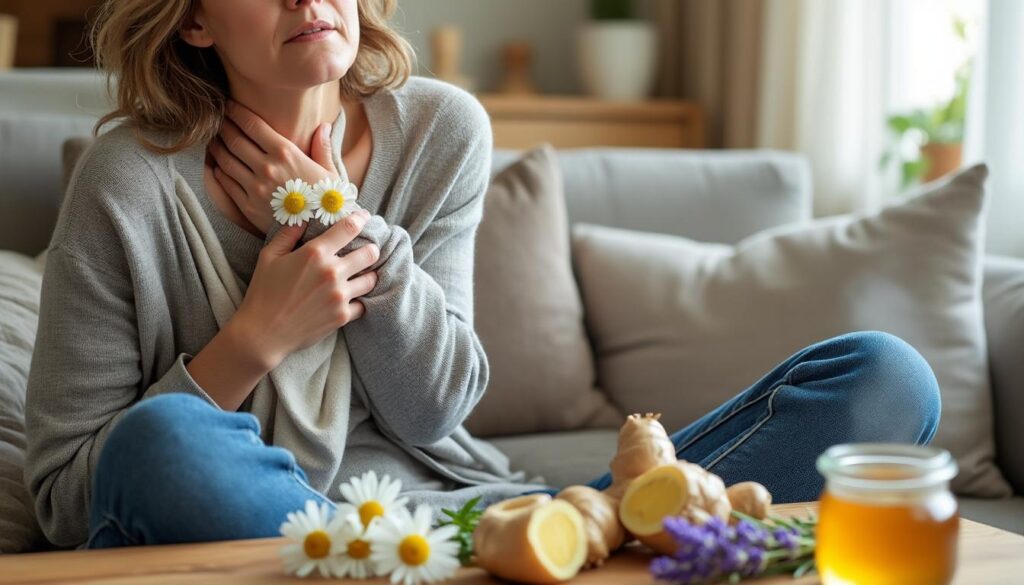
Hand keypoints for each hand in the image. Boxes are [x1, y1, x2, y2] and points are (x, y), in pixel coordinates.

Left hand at [209, 100, 339, 234]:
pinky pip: (226, 183)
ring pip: (226, 160)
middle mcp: (266, 167)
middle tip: (218, 119)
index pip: (252, 125)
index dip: (237, 112)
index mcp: (286, 153)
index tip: (229, 106)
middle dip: (223, 126)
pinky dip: (219, 171)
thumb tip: (323, 126)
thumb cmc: (328, 201)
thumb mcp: (330, 172)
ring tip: (215, 140)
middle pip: (234, 140)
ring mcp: (254, 187)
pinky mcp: (248, 206)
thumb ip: (322, 147)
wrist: (322, 233)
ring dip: (217, 147)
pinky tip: (218, 166)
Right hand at [232, 209, 377, 368]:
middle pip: (370, 253)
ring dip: (368, 275)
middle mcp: (332, 272)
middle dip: (371, 249)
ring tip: (361, 275)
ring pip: (372, 279)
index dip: (361, 219)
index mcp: (315, 253)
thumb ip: (289, 234)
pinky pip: (363, 304)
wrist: (264, 333)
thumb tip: (303, 217)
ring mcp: (340, 295)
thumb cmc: (263, 292)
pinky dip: (358, 301)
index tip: (364, 217)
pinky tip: (350, 298)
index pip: (350, 227)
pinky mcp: (343, 316)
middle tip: (366, 251)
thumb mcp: (269, 256)